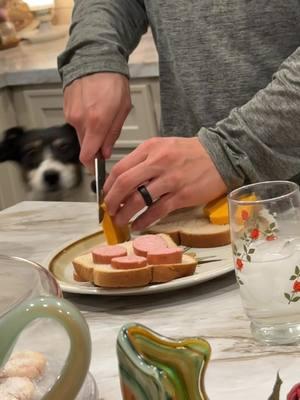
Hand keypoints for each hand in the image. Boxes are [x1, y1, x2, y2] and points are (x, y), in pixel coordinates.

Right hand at [63, 72, 131, 168]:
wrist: (95, 58)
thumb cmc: (112, 81)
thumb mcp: (122, 109)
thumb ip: (113, 134)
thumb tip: (106, 152)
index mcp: (97, 122)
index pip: (87, 155)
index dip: (91, 165)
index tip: (96, 169)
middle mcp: (81, 120)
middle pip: (85, 146)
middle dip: (95, 146)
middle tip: (106, 137)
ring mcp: (71, 114)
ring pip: (80, 134)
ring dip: (90, 131)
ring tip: (100, 114)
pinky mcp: (66, 108)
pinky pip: (75, 122)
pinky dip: (84, 120)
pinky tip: (92, 107)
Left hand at [104, 137, 226, 229]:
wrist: (221, 155)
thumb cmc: (191, 152)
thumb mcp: (164, 146)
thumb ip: (144, 159)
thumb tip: (124, 180)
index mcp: (150, 149)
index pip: (120, 168)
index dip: (108, 185)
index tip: (106, 195)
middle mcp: (158, 162)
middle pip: (125, 184)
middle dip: (112, 201)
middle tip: (109, 210)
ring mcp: (170, 180)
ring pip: (138, 200)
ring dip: (125, 214)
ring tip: (120, 221)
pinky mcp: (182, 195)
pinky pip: (156, 211)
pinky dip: (144, 221)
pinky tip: (138, 226)